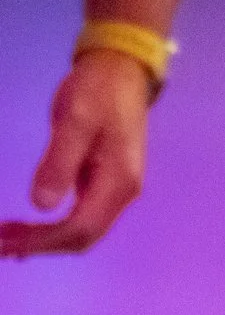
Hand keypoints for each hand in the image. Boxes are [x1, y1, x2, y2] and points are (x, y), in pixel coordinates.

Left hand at [2, 44, 149, 256]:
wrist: (121, 69)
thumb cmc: (98, 91)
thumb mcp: (75, 120)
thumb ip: (59, 163)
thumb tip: (41, 206)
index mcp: (118, 181)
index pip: (81, 228)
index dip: (44, 241)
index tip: (8, 243)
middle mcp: (122, 193)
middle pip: (83, 237)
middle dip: (41, 245)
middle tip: (1, 243)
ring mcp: (115, 189)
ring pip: (81, 229)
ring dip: (45, 238)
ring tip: (8, 236)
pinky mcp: (104, 182)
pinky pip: (80, 215)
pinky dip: (54, 226)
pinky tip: (31, 226)